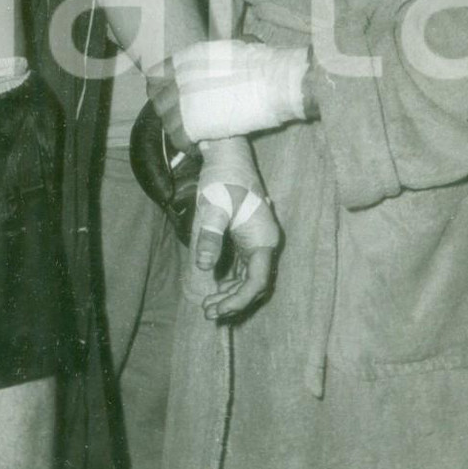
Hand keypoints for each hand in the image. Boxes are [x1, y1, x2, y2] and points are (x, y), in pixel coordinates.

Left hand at [149, 40, 309, 143]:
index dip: (160, 89)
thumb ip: (217, 55)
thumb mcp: (231, 49)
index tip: (170, 96)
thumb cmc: (259, 63)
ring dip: (177, 129)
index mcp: (184, 61)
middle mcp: (178, 81)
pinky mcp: (192, 127)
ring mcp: (183, 105)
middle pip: (158, 102)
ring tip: (191, 133)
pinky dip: (186, 146)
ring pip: (166, 123)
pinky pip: (178, 141)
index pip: (155, 77)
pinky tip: (196, 146)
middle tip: (182, 117)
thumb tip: (227, 52)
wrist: (271, 82)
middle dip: (168, 110)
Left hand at [199, 186, 280, 320]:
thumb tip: (202, 267)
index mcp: (263, 239)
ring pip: (248, 279)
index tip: (218, 309)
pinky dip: (229, 281)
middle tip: (207, 312)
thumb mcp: (212, 207)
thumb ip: (208, 237)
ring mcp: (257, 242)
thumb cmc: (222, 178)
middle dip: (232, 301)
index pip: (257, 281)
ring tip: (207, 306)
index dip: (238, 300)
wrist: (227, 156)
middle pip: (254, 284)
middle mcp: (265, 243)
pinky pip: (243, 269)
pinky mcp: (247, 239)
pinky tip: (212, 289)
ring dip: (230, 294)